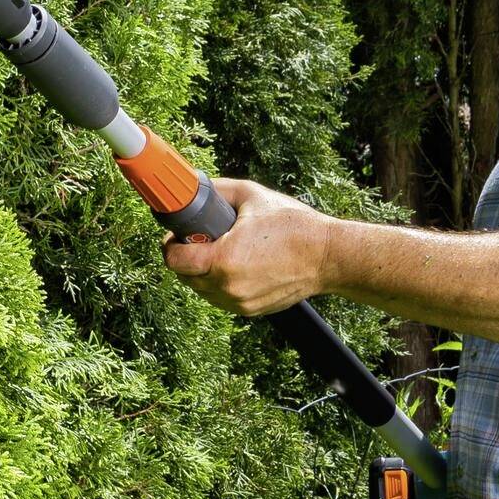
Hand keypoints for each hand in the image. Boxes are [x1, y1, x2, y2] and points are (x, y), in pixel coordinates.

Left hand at [163, 179, 338, 317]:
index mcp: (224, 259)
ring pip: (201, 290)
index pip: (174, 260)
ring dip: (200, 272)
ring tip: (217, 251)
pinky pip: (220, 298)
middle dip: (185, 257)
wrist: (327, 256)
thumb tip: (194, 187)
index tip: (176, 235)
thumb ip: (217, 190)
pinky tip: (234, 265)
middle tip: (197, 239)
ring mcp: (239, 302)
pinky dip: (218, 284)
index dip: (170, 245)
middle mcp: (228, 286)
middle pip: (184, 277)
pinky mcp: (250, 311)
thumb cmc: (294, 225)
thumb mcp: (252, 195)